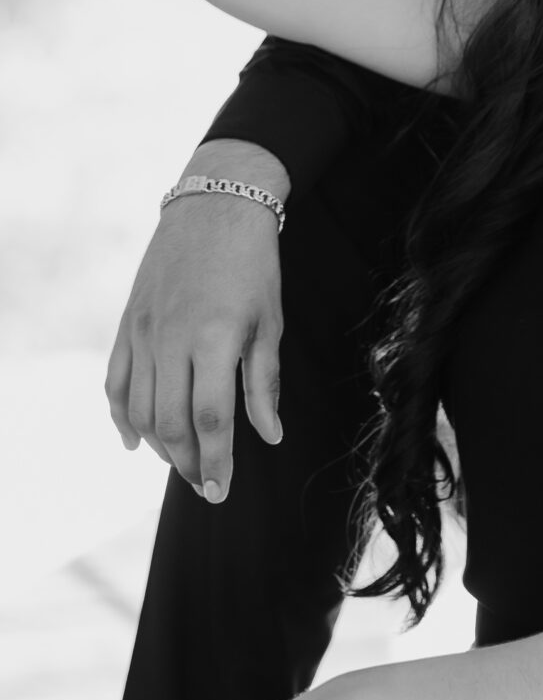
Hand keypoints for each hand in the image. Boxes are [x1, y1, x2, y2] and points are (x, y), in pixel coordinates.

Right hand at [105, 142, 285, 501]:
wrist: (215, 208)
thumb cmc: (253, 266)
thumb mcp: (270, 323)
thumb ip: (264, 383)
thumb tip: (269, 436)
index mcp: (213, 339)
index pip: (210, 419)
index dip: (215, 462)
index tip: (221, 491)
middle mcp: (171, 339)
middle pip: (170, 422)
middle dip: (188, 463)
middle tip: (206, 486)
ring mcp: (143, 332)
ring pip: (140, 408)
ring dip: (159, 445)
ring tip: (183, 463)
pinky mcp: (127, 323)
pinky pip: (116, 382)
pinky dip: (121, 416)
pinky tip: (134, 441)